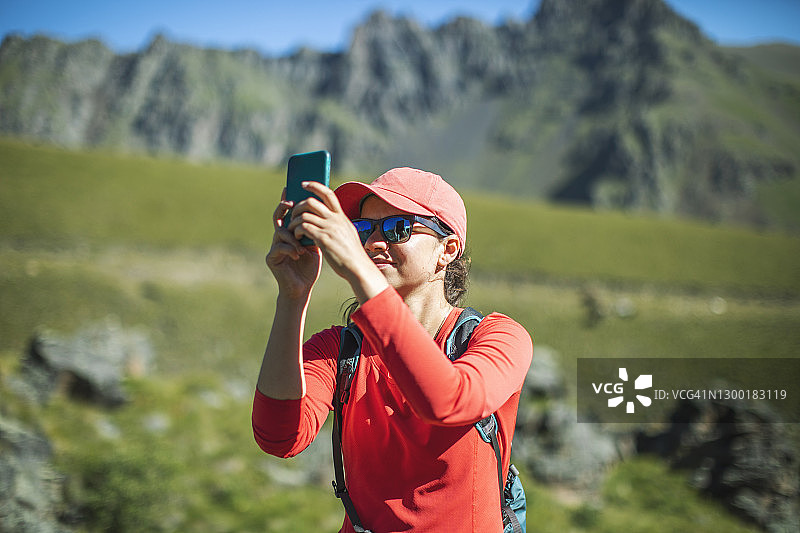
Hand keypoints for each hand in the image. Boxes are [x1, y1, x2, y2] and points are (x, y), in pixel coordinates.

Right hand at [265, 188, 321, 299]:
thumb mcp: (315, 245)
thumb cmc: (309, 266)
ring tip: (303, 246)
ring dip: (293, 237)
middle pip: (277, 218)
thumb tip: (325, 211)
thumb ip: (315, 230)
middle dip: (283, 209)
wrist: (302, 288)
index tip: (290, 188)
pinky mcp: (271, 258)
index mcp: (289, 233)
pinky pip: (279, 248)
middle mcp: (279, 238)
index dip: (287, 201)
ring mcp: (273, 247)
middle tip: (291, 204)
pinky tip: (298, 255)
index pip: (287, 214)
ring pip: (279, 233)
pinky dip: (290, 249)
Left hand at [288, 182, 387, 302]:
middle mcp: (335, 219)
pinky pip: (303, 227)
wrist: (357, 268)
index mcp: (341, 217)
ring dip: (294, 221)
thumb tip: (331, 218)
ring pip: (304, 215)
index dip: (314, 186)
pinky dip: (296, 230)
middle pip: (311, 202)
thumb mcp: (349, 233)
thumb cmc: (352, 254)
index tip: (303, 184)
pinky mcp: (322, 239)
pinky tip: (297, 237)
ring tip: (292, 228)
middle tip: (293, 213)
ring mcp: (329, 228)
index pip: (328, 193)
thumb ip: (339, 224)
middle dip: (298, 206)